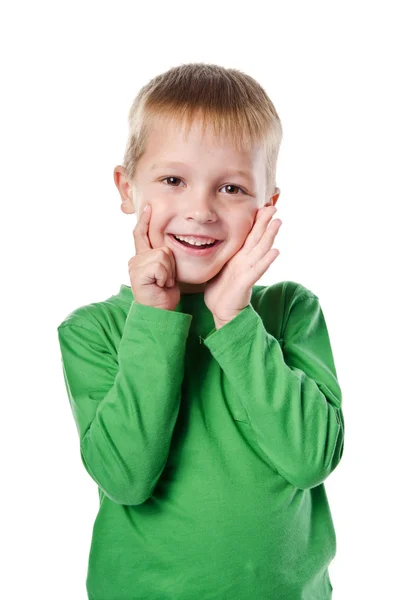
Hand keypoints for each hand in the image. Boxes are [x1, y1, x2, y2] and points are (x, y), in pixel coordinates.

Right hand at [128, 204, 180, 310]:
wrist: (160, 312)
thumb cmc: (164, 293)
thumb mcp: (166, 270)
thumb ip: (162, 256)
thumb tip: (169, 243)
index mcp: (141, 257)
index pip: (141, 234)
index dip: (145, 220)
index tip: (149, 206)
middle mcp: (135, 260)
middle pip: (161, 247)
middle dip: (170, 264)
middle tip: (166, 280)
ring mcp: (135, 267)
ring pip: (163, 255)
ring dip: (169, 272)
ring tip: (163, 283)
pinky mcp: (138, 274)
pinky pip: (160, 265)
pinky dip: (166, 277)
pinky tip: (161, 286)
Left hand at [204, 205, 281, 324]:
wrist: (221, 312)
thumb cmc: (220, 290)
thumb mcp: (219, 266)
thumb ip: (223, 254)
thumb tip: (213, 239)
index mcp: (239, 257)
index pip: (250, 236)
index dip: (257, 222)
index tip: (262, 206)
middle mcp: (246, 262)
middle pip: (258, 239)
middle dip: (266, 223)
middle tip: (274, 207)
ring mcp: (248, 272)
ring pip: (261, 251)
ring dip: (270, 237)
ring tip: (278, 223)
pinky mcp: (245, 283)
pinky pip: (257, 270)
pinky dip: (266, 261)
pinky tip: (275, 251)